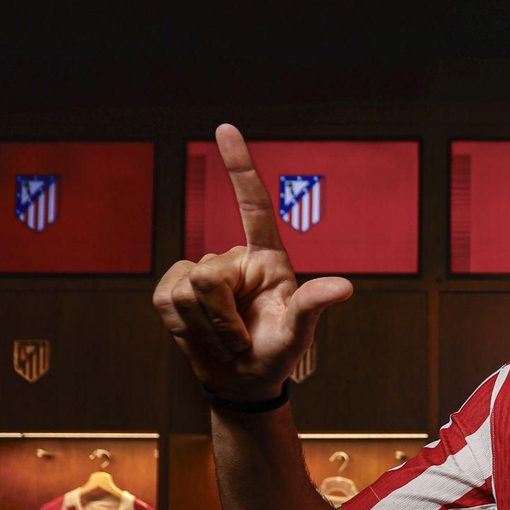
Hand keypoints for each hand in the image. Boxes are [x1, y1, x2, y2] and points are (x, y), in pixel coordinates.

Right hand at [151, 124, 353, 401]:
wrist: (242, 382)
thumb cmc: (278, 352)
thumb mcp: (300, 332)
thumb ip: (314, 305)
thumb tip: (345, 287)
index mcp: (268, 257)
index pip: (255, 205)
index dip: (240, 166)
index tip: (225, 128)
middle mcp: (234, 258)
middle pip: (209, 274)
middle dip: (221, 318)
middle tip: (240, 340)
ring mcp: (200, 271)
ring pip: (186, 289)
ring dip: (205, 328)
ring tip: (225, 341)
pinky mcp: (172, 289)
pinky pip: (165, 300)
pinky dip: (182, 327)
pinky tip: (197, 336)